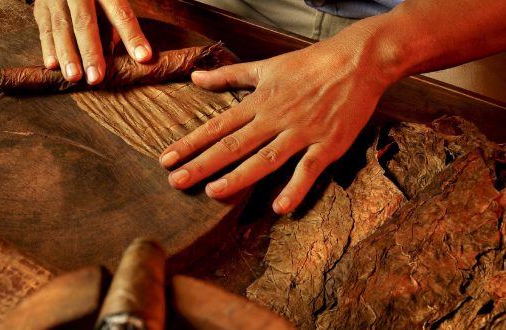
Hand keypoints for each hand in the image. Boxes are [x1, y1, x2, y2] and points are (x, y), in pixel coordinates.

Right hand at [33, 0, 151, 83]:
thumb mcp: (111, 0)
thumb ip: (114, 24)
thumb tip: (112, 53)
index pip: (120, 13)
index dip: (131, 36)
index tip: (143, 57)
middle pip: (84, 22)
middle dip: (91, 52)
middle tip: (96, 78)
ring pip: (61, 27)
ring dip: (67, 54)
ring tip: (74, 77)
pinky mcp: (41, 7)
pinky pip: (44, 28)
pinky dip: (48, 47)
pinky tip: (52, 65)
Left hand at [159, 30, 391, 213]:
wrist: (357, 61)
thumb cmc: (310, 64)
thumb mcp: (265, 66)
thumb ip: (228, 75)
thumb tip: (195, 77)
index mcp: (258, 102)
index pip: (217, 126)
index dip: (190, 143)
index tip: (166, 159)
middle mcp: (275, 118)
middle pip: (233, 145)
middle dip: (202, 164)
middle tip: (176, 182)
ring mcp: (301, 132)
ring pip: (265, 158)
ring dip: (239, 177)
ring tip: (213, 192)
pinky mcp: (328, 144)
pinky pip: (309, 168)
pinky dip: (296, 188)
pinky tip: (279, 207)